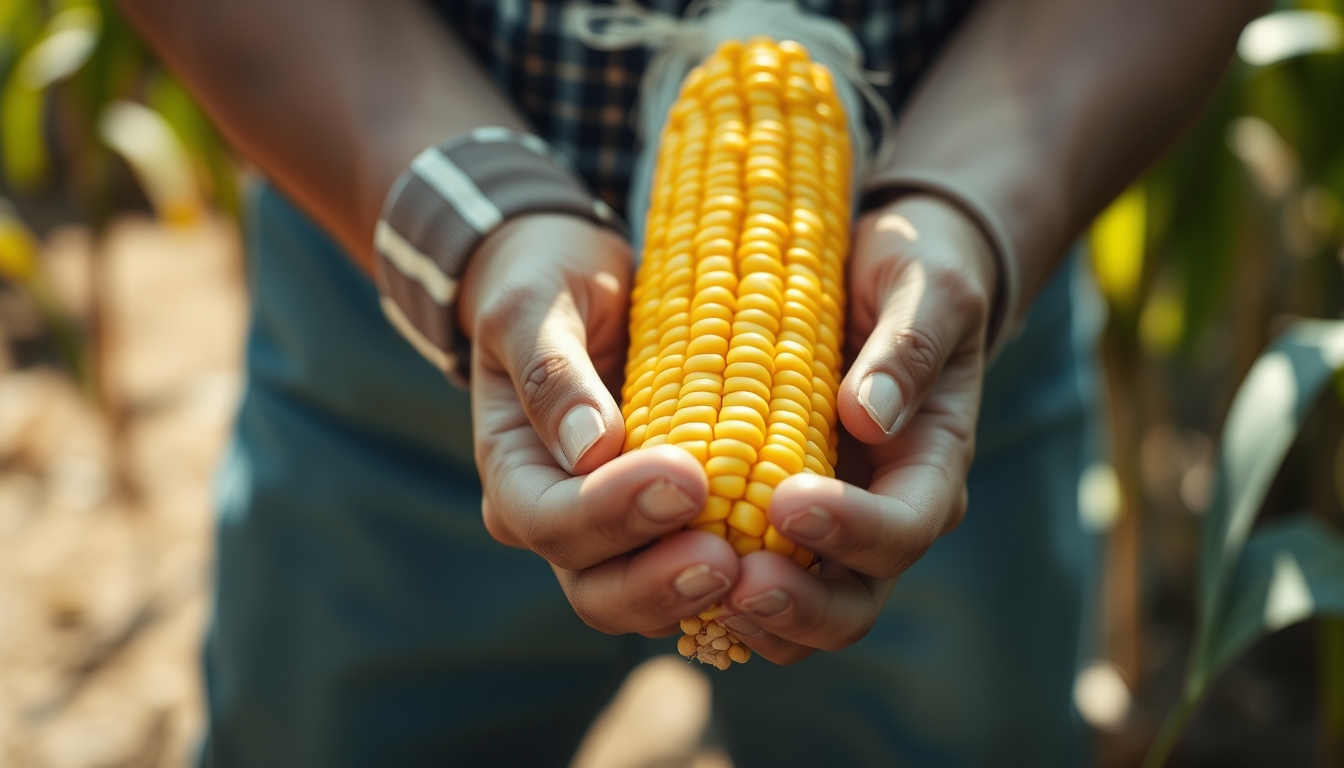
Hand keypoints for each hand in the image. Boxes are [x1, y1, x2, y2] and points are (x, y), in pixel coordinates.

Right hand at [459, 214, 737, 636]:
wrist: (577, 281)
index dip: (613, 513)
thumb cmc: (545, 283)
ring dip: (700, 594)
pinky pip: (694, 573)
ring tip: (759, 572)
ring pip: (647, 600)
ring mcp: (612, 535)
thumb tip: (588, 448)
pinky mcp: (665, 529)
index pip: (550, 519)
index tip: (687, 480)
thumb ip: (552, 372)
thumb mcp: (533, 304)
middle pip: (596, 588)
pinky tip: (785, 563)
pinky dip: (733, 579)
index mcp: (514, 473)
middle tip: (726, 558)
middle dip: (659, 581)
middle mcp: (556, 522)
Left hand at [717, 195, 998, 662]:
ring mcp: (832, 526)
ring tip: (691, 592)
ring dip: (751, 617)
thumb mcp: (926, 286)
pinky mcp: (779, 518)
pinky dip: (714, 588)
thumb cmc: (914, 272)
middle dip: (799, 607)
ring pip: (801, 610)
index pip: (905, 528)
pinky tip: (661, 564)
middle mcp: (885, 514)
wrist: (881, 276)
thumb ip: (908, 346)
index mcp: (931, 466)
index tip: (788, 502)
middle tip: (738, 586)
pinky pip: (752, 576)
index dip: (853, 530)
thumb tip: (869, 416)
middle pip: (855, 602)